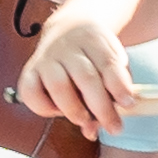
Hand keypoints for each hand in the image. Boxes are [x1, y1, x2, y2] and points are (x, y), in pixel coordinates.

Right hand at [17, 4, 143, 135]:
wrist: (66, 29)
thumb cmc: (93, 54)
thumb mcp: (111, 60)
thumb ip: (112, 89)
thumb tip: (95, 128)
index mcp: (93, 39)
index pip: (108, 63)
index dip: (119, 86)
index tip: (128, 104)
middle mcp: (67, 47)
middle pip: (85, 77)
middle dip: (101, 107)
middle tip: (114, 127)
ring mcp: (46, 59)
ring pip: (58, 86)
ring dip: (74, 110)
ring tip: (85, 120)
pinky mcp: (29, 72)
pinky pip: (31, 94)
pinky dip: (44, 109)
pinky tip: (57, 111)